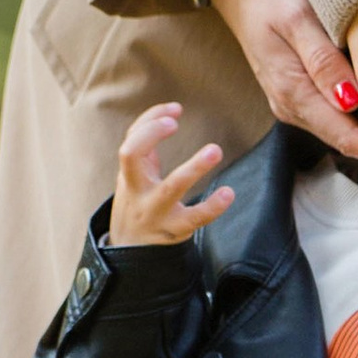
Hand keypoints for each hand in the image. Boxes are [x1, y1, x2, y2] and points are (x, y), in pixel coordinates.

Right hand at [110, 103, 237, 246]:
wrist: (131, 246)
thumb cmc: (139, 199)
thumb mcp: (135, 174)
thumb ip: (148, 145)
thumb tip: (171, 111)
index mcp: (129, 175)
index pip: (130, 142)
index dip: (148, 122)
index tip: (175, 112)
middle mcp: (138, 190)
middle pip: (131, 157)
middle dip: (151, 134)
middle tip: (173, 123)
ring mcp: (155, 210)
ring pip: (170, 187)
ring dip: (193, 167)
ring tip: (215, 150)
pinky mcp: (175, 229)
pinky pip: (194, 217)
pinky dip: (212, 206)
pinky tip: (228, 193)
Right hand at [201, 0, 357, 181]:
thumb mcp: (296, 18)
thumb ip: (322, 59)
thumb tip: (349, 101)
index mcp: (294, 92)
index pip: (348, 136)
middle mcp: (296, 106)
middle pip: (353, 146)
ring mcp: (301, 102)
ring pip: (350, 137)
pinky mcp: (308, 92)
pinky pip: (346, 122)